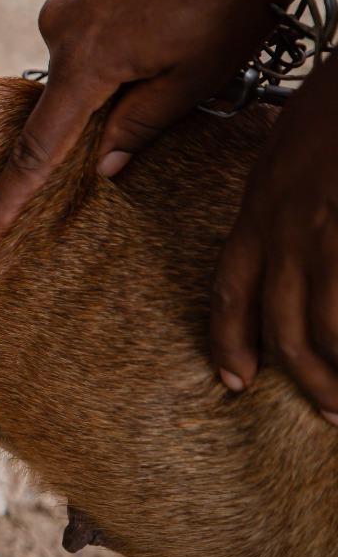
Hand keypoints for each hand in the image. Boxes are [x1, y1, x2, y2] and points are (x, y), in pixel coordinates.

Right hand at [0, 0, 304, 245]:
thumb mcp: (205, 70)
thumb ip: (147, 122)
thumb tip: (106, 164)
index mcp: (87, 62)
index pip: (38, 148)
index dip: (11, 198)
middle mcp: (58, 25)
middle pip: (75, 91)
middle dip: (118, 94)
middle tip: (185, 53)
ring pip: (88, 50)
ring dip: (129, 51)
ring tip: (191, 12)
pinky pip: (92, 14)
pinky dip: (126, 18)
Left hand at [210, 61, 337, 423]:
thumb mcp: (292, 145)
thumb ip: (288, 193)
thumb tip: (301, 227)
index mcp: (261, 208)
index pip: (230, 288)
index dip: (229, 338)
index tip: (234, 379)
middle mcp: (287, 230)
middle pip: (282, 324)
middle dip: (302, 375)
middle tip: (327, 410)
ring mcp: (327, 237)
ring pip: (326, 328)